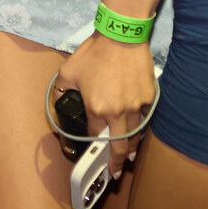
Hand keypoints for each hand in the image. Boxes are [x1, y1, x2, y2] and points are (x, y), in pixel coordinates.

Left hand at [56, 31, 158, 175]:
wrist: (121, 36)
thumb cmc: (95, 52)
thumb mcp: (68, 71)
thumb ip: (61, 89)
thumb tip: (58, 99)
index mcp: (97, 108)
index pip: (96, 137)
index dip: (96, 146)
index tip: (96, 155)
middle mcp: (118, 112)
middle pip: (120, 146)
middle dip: (118, 163)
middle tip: (117, 172)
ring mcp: (136, 106)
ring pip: (135, 135)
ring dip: (132, 148)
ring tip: (130, 157)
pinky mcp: (149, 97)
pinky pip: (145, 117)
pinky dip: (141, 125)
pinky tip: (138, 128)